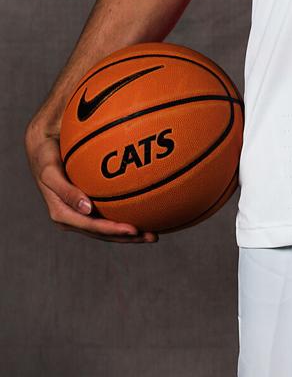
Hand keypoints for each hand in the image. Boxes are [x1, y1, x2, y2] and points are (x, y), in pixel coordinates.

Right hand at [24, 121, 158, 242]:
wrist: (43, 148)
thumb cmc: (46, 159)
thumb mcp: (51, 174)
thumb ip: (67, 192)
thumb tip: (87, 209)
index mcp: (62, 215)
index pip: (93, 227)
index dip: (114, 230)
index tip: (134, 230)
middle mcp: (73, 218)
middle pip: (104, 233)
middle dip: (128, 237)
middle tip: (153, 237)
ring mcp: (80, 213)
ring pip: (108, 227)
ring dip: (129, 232)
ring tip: (153, 233)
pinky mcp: (87, 204)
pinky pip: (108, 213)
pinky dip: (124, 216)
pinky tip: (143, 212)